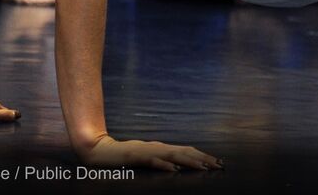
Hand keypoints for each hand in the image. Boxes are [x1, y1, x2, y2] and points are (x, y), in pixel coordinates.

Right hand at [79, 135, 222, 171]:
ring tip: (204, 167)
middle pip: (185, 151)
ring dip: (190, 161)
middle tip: (219, 165)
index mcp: (160, 148)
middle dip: (203, 158)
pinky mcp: (135, 157)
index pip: (186, 151)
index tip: (218, 162)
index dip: (203, 155)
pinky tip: (173, 169)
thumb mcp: (145, 159)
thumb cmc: (122, 157)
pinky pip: (151, 161)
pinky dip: (164, 164)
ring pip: (172, 155)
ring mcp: (146, 151)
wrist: (98, 151)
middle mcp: (157, 147)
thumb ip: (160, 160)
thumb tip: (178, 166)